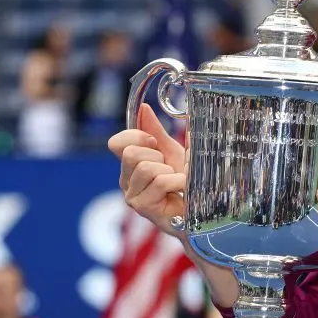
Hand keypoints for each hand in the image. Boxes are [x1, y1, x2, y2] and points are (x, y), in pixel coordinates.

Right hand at [107, 103, 186, 237]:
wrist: (201, 209)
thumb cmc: (185, 183)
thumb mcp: (172, 152)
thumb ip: (156, 131)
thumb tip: (144, 108)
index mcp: (130, 165)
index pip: (116, 143)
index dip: (136, 136)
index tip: (154, 143)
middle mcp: (126, 181)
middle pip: (130, 153)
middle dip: (157, 156)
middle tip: (169, 168)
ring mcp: (132, 196)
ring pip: (145, 167)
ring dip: (169, 170)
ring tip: (177, 181)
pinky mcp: (142, 207)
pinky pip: (160, 181)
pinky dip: (178, 181)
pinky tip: (182, 189)